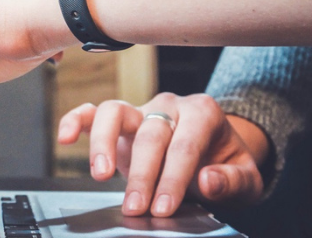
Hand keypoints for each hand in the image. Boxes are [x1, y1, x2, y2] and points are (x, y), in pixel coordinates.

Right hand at [57, 93, 266, 216]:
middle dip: (142, 174)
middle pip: (150, 134)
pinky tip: (65, 138)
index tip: (164, 207)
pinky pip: (92, 112)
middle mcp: (169, 105)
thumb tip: (207, 180)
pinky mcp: (120, 120)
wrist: (216, 153)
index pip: (185, 145)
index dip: (173, 178)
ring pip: (115, 112)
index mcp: (203, 112)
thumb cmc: (226, 164)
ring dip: (103, 143)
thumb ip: (231, 180)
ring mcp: (141, 110)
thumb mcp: (246, 178)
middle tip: (136, 207)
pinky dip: (76, 121)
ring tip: (100, 175)